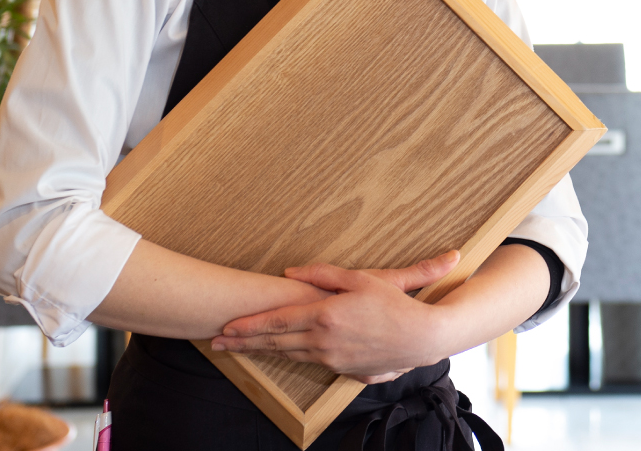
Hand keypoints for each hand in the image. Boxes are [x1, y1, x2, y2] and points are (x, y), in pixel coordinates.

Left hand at [210, 250, 459, 382]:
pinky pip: (308, 361)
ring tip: (239, 348)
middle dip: (244, 342)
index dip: (249, 325)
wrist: (421, 338)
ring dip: (262, 351)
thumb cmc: (394, 305)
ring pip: (288, 355)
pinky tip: (278, 353)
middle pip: (275, 343)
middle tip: (218, 342)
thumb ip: (323, 274)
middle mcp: (323, 342)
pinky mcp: (342, 369)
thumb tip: (290, 271)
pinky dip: (288, 356)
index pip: (276, 321)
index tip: (226, 327)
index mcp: (325, 316)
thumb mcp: (361, 278)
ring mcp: (332, 359)